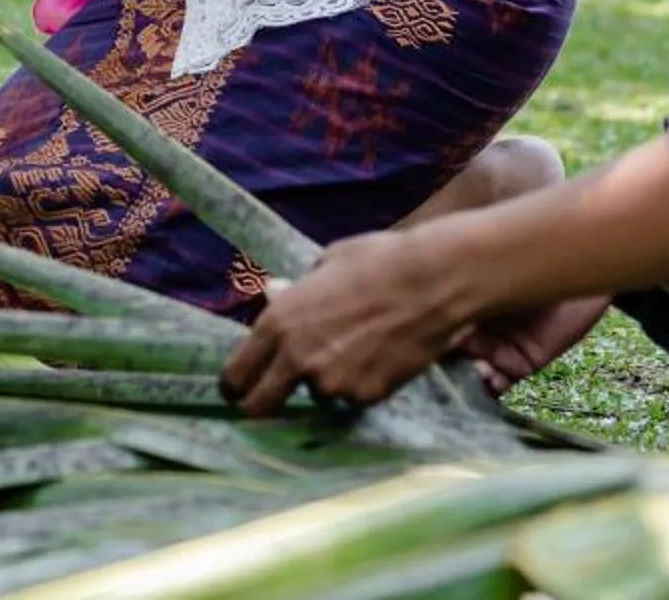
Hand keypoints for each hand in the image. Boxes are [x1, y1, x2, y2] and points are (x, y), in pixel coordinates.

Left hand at [219, 225, 480, 416]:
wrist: (433, 280)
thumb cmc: (378, 260)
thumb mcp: (325, 264)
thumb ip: (294, 292)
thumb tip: (272, 295)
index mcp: (279, 322)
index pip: (237, 375)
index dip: (235, 387)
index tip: (239, 391)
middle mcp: (297, 358)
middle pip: (260, 408)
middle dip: (262, 407)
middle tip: (275, 399)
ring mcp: (332, 383)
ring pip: (317, 398)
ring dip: (326, 384)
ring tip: (354, 351)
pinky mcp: (366, 397)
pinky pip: (353, 397)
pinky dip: (360, 385)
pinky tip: (379, 356)